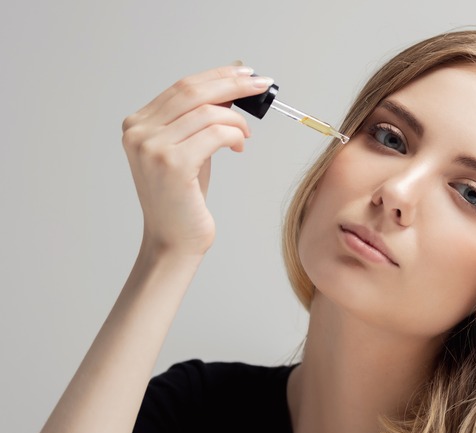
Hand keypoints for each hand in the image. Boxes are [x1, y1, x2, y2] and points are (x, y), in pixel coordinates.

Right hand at [121, 65, 272, 255]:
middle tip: (261, 84)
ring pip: (208, 113)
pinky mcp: (172, 164)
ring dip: (237, 120)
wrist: (173, 240)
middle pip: (193, 91)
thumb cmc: (183, 197)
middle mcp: (138, 132)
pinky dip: (235, 135)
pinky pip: (216, 134)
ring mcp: (152, 147)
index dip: (217, 75)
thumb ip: (199, 119)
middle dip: (233, 84)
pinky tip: (240, 145)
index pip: (182, 87)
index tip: (244, 72)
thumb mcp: (189, 149)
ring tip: (246, 134)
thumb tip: (230, 90)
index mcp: (137, 124)